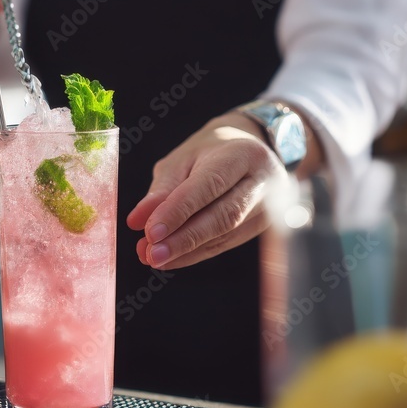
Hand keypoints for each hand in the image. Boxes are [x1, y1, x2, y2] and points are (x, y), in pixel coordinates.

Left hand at [126, 113, 286, 269]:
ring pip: (224, 236)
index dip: (179, 212)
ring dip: (186, 251)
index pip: (210, 186)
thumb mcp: (182, 159)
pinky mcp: (262, 227)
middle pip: (224, 216)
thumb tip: (138, 222)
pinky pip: (225, 244)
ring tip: (153, 257)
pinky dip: (195, 254)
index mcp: (242, 154)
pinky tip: (172, 259)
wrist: (248, 149)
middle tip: (151, 254)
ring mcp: (268, 207)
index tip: (150, 232)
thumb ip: (162, 190)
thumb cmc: (210, 152)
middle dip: (184, 239)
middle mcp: (263, 182)